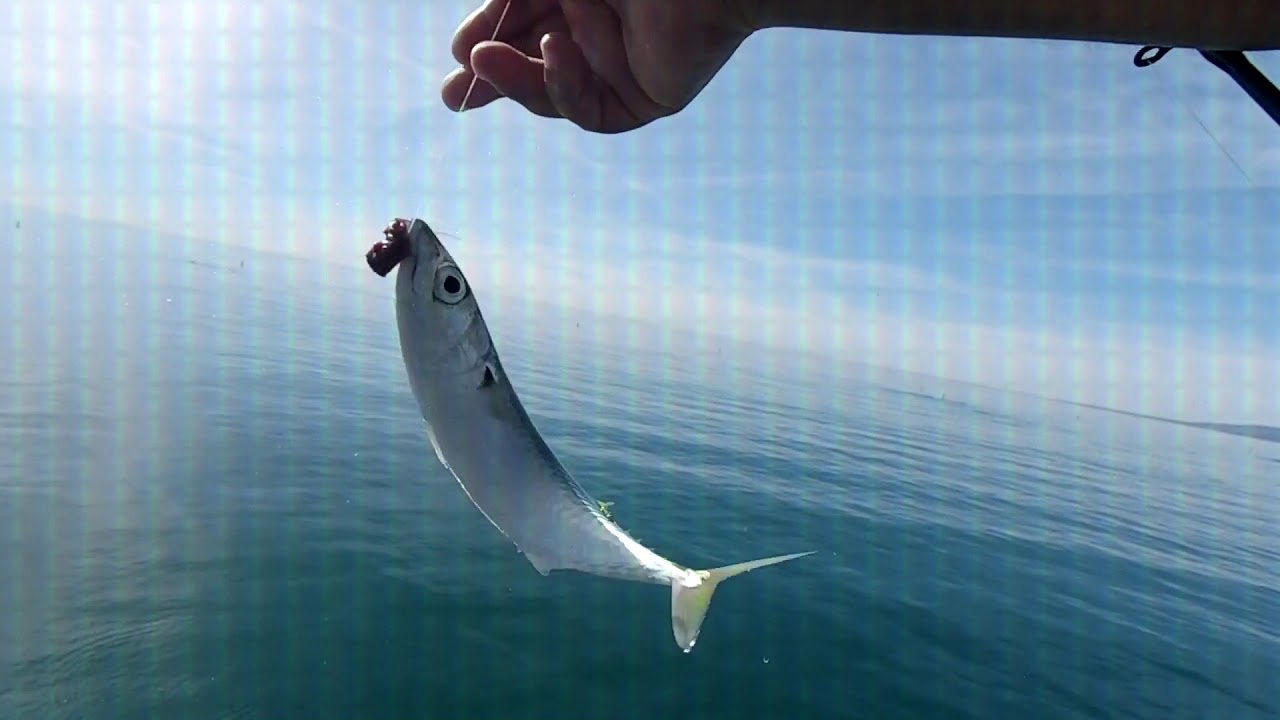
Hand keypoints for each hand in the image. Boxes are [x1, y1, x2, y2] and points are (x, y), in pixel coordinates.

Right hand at [440, 0, 751, 132]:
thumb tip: (468, 39)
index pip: (519, 25)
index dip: (485, 36)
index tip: (457, 46)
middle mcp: (596, 34)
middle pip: (531, 67)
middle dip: (488, 80)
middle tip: (452, 94)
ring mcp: (619, 70)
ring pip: (554, 92)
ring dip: (515, 81)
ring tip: (479, 61)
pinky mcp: (644, 100)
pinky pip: (591, 109)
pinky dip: (564, 84)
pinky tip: (553, 50)